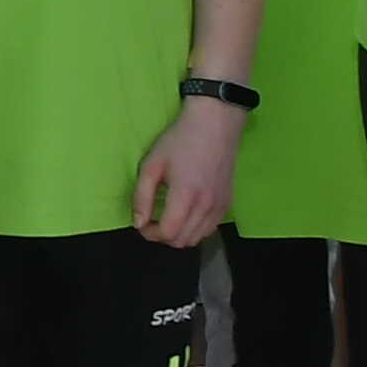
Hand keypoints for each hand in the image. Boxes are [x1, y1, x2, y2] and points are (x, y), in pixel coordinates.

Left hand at [130, 99, 244, 249]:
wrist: (215, 125)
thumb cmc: (179, 141)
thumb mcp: (152, 165)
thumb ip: (142, 197)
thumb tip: (138, 223)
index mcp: (186, 196)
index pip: (169, 233)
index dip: (150, 234)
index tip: (142, 223)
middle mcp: (207, 206)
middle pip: (183, 241)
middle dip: (162, 236)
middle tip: (151, 221)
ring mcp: (220, 206)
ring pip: (197, 238)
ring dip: (179, 235)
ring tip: (167, 218)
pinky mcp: (228, 203)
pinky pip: (210, 229)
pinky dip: (195, 229)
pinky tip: (185, 214)